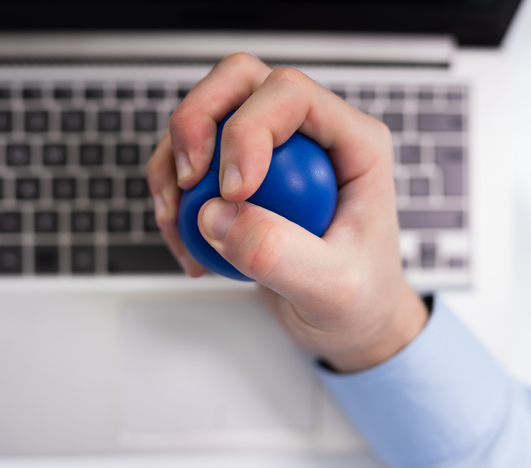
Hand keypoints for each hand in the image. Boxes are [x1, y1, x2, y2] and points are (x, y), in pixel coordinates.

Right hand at [147, 53, 427, 371]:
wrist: (348, 322)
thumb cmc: (360, 300)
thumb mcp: (334, 288)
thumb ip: (279, 254)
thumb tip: (217, 216)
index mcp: (352, 142)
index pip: (290, 96)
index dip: (248, 130)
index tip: (231, 191)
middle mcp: (309, 134)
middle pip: (239, 82)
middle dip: (196, 121)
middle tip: (186, 180)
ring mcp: (271, 151)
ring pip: (204, 116)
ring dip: (172, 165)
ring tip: (177, 226)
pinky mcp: (241, 177)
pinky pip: (189, 163)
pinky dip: (171, 197)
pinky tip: (186, 244)